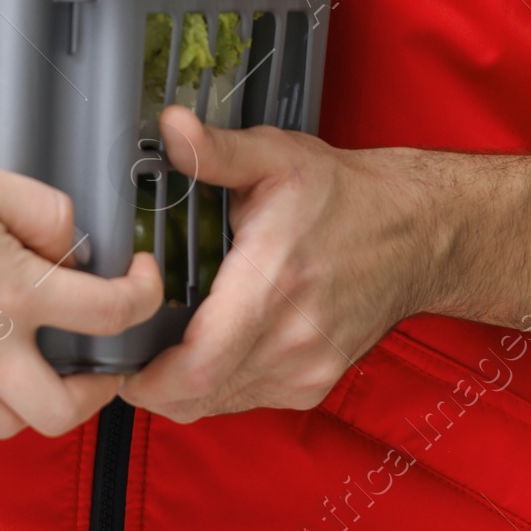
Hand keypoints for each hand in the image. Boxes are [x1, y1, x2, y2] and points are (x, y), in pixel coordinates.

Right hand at [0, 148, 164, 438]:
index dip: (144, 296)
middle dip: (98, 392)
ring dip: (39, 402)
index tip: (142, 278)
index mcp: (14, 288)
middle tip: (102, 360)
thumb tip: (73, 238)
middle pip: (65, 410)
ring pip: (11, 424)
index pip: (108, 314)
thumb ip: (40, 206)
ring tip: (42, 363)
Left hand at [119, 107, 432, 420]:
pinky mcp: (313, 384)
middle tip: (123, 348)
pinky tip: (206, 343)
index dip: (148, 377)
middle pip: (200, 396)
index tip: (117, 357)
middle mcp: (291, 340)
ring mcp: (305, 369)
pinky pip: (247, 399)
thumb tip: (169, 127)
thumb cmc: (342, 195)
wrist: (413, 234)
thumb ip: (216, 150)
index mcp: (272, 284)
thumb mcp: (275, 155)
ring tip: (158, 341)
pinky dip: (217, 383)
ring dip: (181, 385)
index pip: (199, 366)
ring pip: (220, 404)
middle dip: (151, 383)